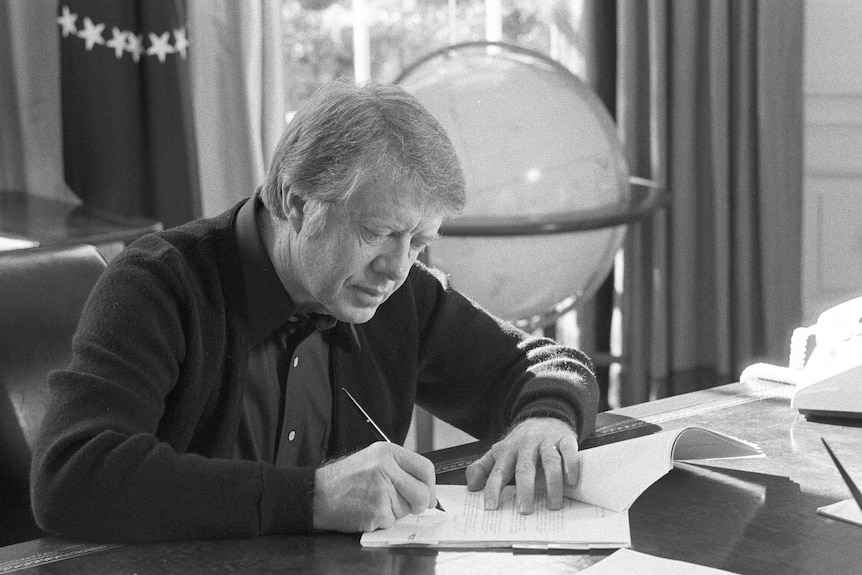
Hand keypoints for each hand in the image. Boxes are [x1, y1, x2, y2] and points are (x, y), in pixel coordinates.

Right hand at [313, 442, 436, 531]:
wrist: (317, 493)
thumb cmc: (345, 479)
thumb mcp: (374, 460)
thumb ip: (401, 470)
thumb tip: (428, 491)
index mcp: (388, 452)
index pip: (426, 468)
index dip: (430, 485)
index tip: (428, 494)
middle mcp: (386, 467)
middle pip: (422, 492)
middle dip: (419, 504)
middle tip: (405, 504)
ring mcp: (381, 489)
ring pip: (407, 509)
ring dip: (395, 511)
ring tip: (374, 501)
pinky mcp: (376, 509)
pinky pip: (392, 521)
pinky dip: (382, 520)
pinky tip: (367, 510)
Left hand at [465, 417, 579, 513]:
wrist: (544, 417)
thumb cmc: (522, 443)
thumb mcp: (499, 452)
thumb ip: (483, 468)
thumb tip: (471, 486)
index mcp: (508, 452)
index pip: (498, 471)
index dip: (493, 489)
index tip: (491, 507)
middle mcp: (526, 446)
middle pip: (525, 468)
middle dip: (524, 490)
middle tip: (525, 510)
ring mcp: (546, 441)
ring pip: (549, 461)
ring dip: (552, 484)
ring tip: (553, 504)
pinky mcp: (564, 439)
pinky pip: (568, 451)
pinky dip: (571, 466)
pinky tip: (571, 481)